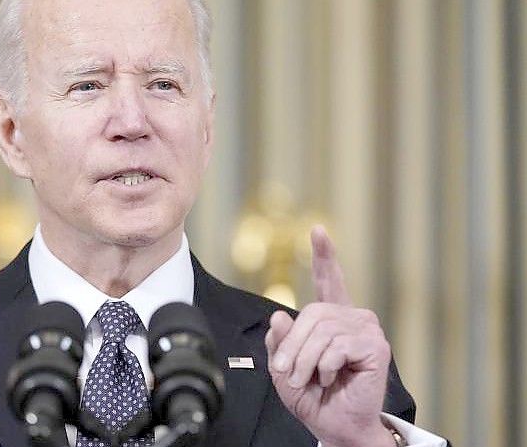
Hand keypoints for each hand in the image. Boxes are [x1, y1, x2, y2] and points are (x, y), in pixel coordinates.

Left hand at [264, 226, 394, 446]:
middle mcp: (353, 318)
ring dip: (305, 360)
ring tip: (305, 379)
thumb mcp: (284, 367)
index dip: (324, 256)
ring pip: (322, 331)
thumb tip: (280, 315)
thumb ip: (280, 341)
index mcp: (332, 320)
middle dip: (292, 345)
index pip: (328, 281)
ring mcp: (367, 330)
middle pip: (312, 313)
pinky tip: (331, 377)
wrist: (335, 426)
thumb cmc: (313, 397)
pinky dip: (325, 365)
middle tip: (287, 372)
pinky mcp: (376, 347)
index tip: (318, 230)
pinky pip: (338, 345)